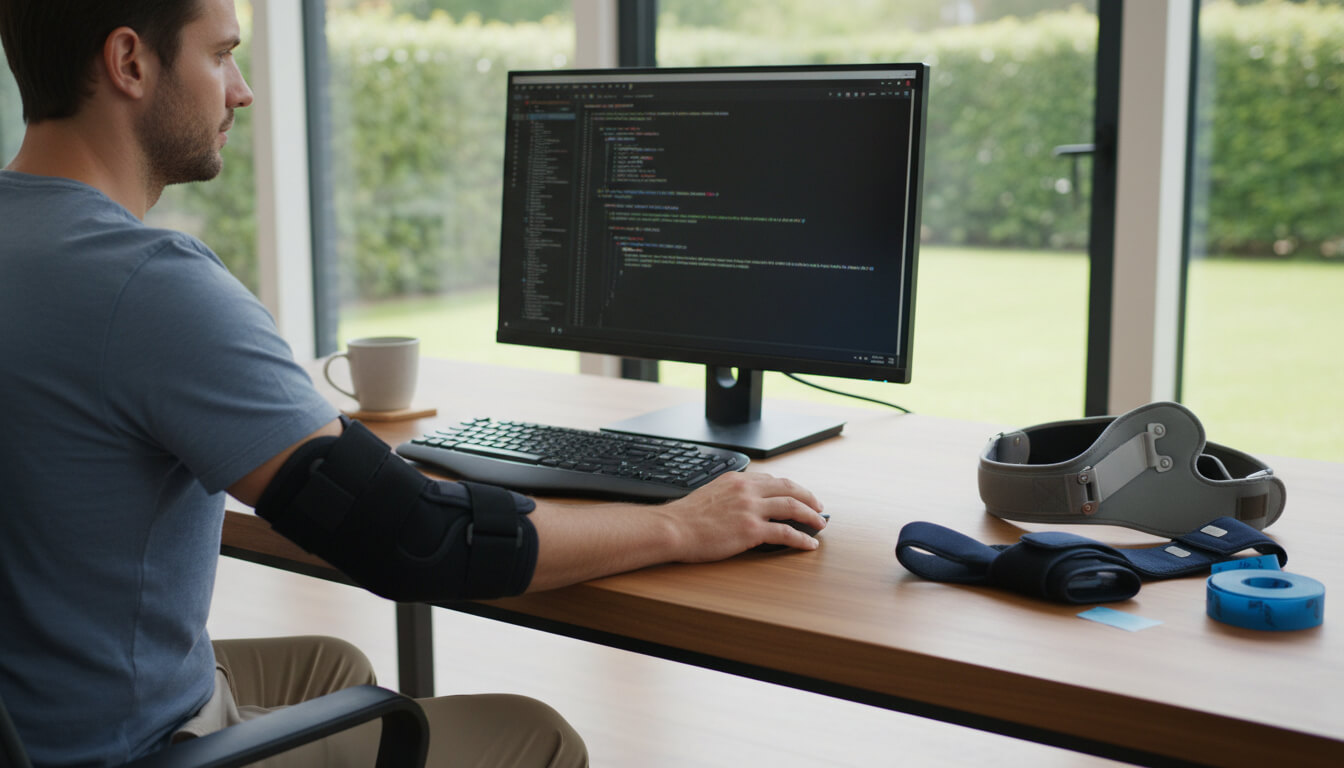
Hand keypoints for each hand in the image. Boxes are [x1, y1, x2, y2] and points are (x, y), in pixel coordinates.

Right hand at [661, 471, 826, 561]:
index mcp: (737, 480)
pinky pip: (785, 533)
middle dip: (808, 497)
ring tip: (820, 524)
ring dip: (811, 516)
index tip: (799, 495)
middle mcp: (747, 490)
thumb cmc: (686, 517)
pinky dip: (802, 538)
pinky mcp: (751, 530)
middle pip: (789, 489)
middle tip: (819, 507)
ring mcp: (751, 509)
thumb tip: (744, 505)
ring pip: (793, 507)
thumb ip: (731, 495)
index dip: (791, 488)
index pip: (773, 480)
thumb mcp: (711, 493)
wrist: (673, 528)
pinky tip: (809, 544)